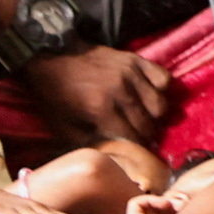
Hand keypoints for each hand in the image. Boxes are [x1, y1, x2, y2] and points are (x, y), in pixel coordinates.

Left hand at [19, 43, 168, 147]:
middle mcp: (120, 91)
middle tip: (140, 137)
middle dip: (145, 136)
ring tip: (146, 117)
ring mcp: (130, 73)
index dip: (134, 149)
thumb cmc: (55, 95)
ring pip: (160, 104)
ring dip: (155, 116)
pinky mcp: (134, 59)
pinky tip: (148, 94)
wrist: (50, 57)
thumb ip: (88, 143)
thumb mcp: (63, 127)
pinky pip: (163, 77)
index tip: (133, 152)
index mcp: (101, 109)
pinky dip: (160, 89)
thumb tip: (112, 156)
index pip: (131, 138)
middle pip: (148, 124)